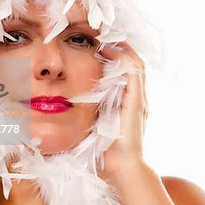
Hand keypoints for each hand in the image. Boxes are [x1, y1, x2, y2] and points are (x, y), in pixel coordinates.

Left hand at [98, 42, 148, 179]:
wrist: (120, 169)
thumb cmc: (104, 152)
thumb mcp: (95, 126)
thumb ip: (89, 113)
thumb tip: (66, 104)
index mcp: (127, 103)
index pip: (125, 71)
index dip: (114, 55)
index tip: (97, 44)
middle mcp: (136, 98)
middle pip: (132, 62)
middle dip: (119, 46)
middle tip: (101, 34)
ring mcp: (139, 100)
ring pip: (135, 64)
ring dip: (121, 48)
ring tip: (105, 37)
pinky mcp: (137, 102)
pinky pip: (133, 73)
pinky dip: (122, 59)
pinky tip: (107, 51)